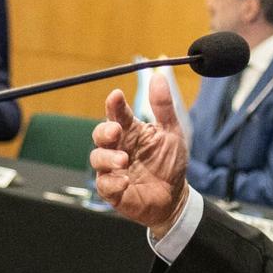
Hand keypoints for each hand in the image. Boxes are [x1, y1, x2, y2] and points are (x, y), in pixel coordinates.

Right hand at [88, 73, 189, 232]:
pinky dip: (113, 183)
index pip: (117, 113)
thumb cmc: (170, 162)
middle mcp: (118, 147)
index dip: (114, 104)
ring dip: (108, 158)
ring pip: (97, 158)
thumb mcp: (172, 132)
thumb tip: (159, 76)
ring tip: (124, 161)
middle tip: (116, 131)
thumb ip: (164, 106)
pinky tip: (125, 181)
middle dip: (104, 131)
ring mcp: (112, 169)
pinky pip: (104, 185)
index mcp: (130, 130)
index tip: (116, 96)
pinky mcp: (113, 191)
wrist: (175, 197)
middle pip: (100, 134)